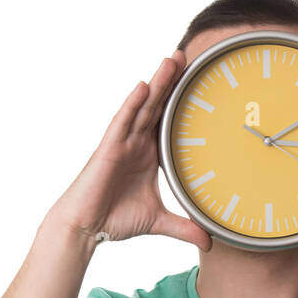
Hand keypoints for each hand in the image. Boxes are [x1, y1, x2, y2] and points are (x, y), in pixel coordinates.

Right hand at [49, 51, 211, 250]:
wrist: (87, 228)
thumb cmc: (115, 218)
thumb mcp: (158, 221)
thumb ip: (184, 228)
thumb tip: (210, 242)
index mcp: (148, 152)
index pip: (168, 120)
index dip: (181, 100)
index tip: (200, 81)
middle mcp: (135, 142)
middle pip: (157, 105)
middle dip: (171, 80)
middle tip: (189, 55)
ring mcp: (122, 142)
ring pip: (142, 107)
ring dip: (157, 83)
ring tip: (173, 60)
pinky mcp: (108, 149)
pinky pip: (122, 122)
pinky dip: (132, 104)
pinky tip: (144, 87)